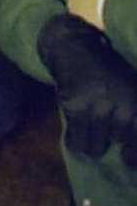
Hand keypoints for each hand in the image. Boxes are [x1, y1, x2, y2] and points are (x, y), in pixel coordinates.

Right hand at [37, 13, 136, 161]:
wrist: (75, 47)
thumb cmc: (109, 72)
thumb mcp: (132, 87)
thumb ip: (134, 118)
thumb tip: (130, 159)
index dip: (133, 157)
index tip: (125, 159)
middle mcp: (122, 106)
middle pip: (118, 143)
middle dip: (110, 134)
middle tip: (103, 115)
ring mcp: (97, 107)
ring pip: (96, 148)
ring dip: (92, 139)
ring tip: (90, 121)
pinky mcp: (74, 108)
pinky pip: (75, 143)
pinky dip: (75, 140)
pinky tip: (76, 125)